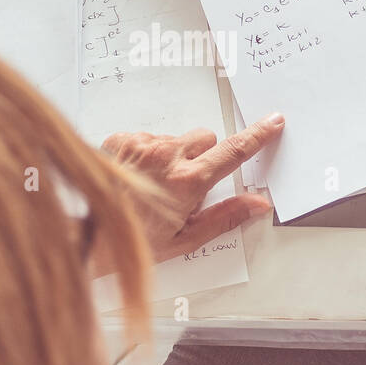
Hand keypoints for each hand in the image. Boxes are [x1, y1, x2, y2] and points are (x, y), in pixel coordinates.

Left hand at [101, 113, 283, 261]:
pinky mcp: (122, 139)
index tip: (273, 122)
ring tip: (156, 184)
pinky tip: (139, 176)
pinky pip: (149, 137)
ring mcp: (142, 145)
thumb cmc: (139, 242)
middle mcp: (166, 156)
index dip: (257, 136)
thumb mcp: (188, 239)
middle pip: (205, 138)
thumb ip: (227, 216)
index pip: (233, 152)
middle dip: (204, 157)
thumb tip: (259, 203)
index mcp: (187, 181)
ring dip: (174, 156)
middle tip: (188, 186)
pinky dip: (149, 153)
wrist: (92, 238)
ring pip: (176, 138)